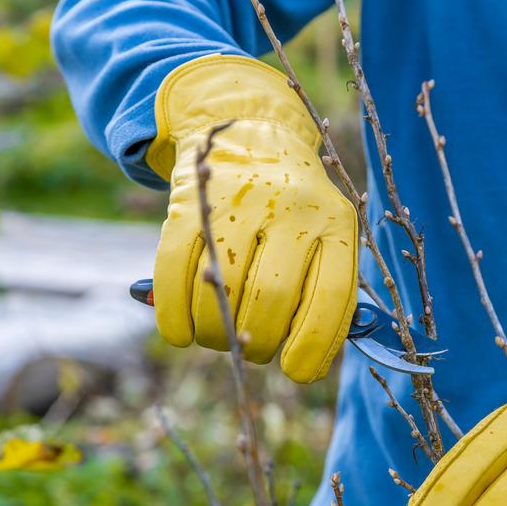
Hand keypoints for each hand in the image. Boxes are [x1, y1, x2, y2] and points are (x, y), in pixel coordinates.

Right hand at [146, 56, 356, 382]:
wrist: (249, 133)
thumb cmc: (295, 210)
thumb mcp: (326, 238)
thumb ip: (325, 293)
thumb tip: (308, 363)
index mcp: (334, 223)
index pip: (329, 297)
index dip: (311, 346)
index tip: (295, 373)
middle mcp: (291, 208)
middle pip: (271, 299)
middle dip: (257, 343)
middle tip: (251, 349)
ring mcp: (238, 201)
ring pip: (221, 291)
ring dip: (215, 335)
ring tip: (218, 339)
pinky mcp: (190, 201)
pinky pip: (174, 270)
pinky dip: (172, 315)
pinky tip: (179, 334)